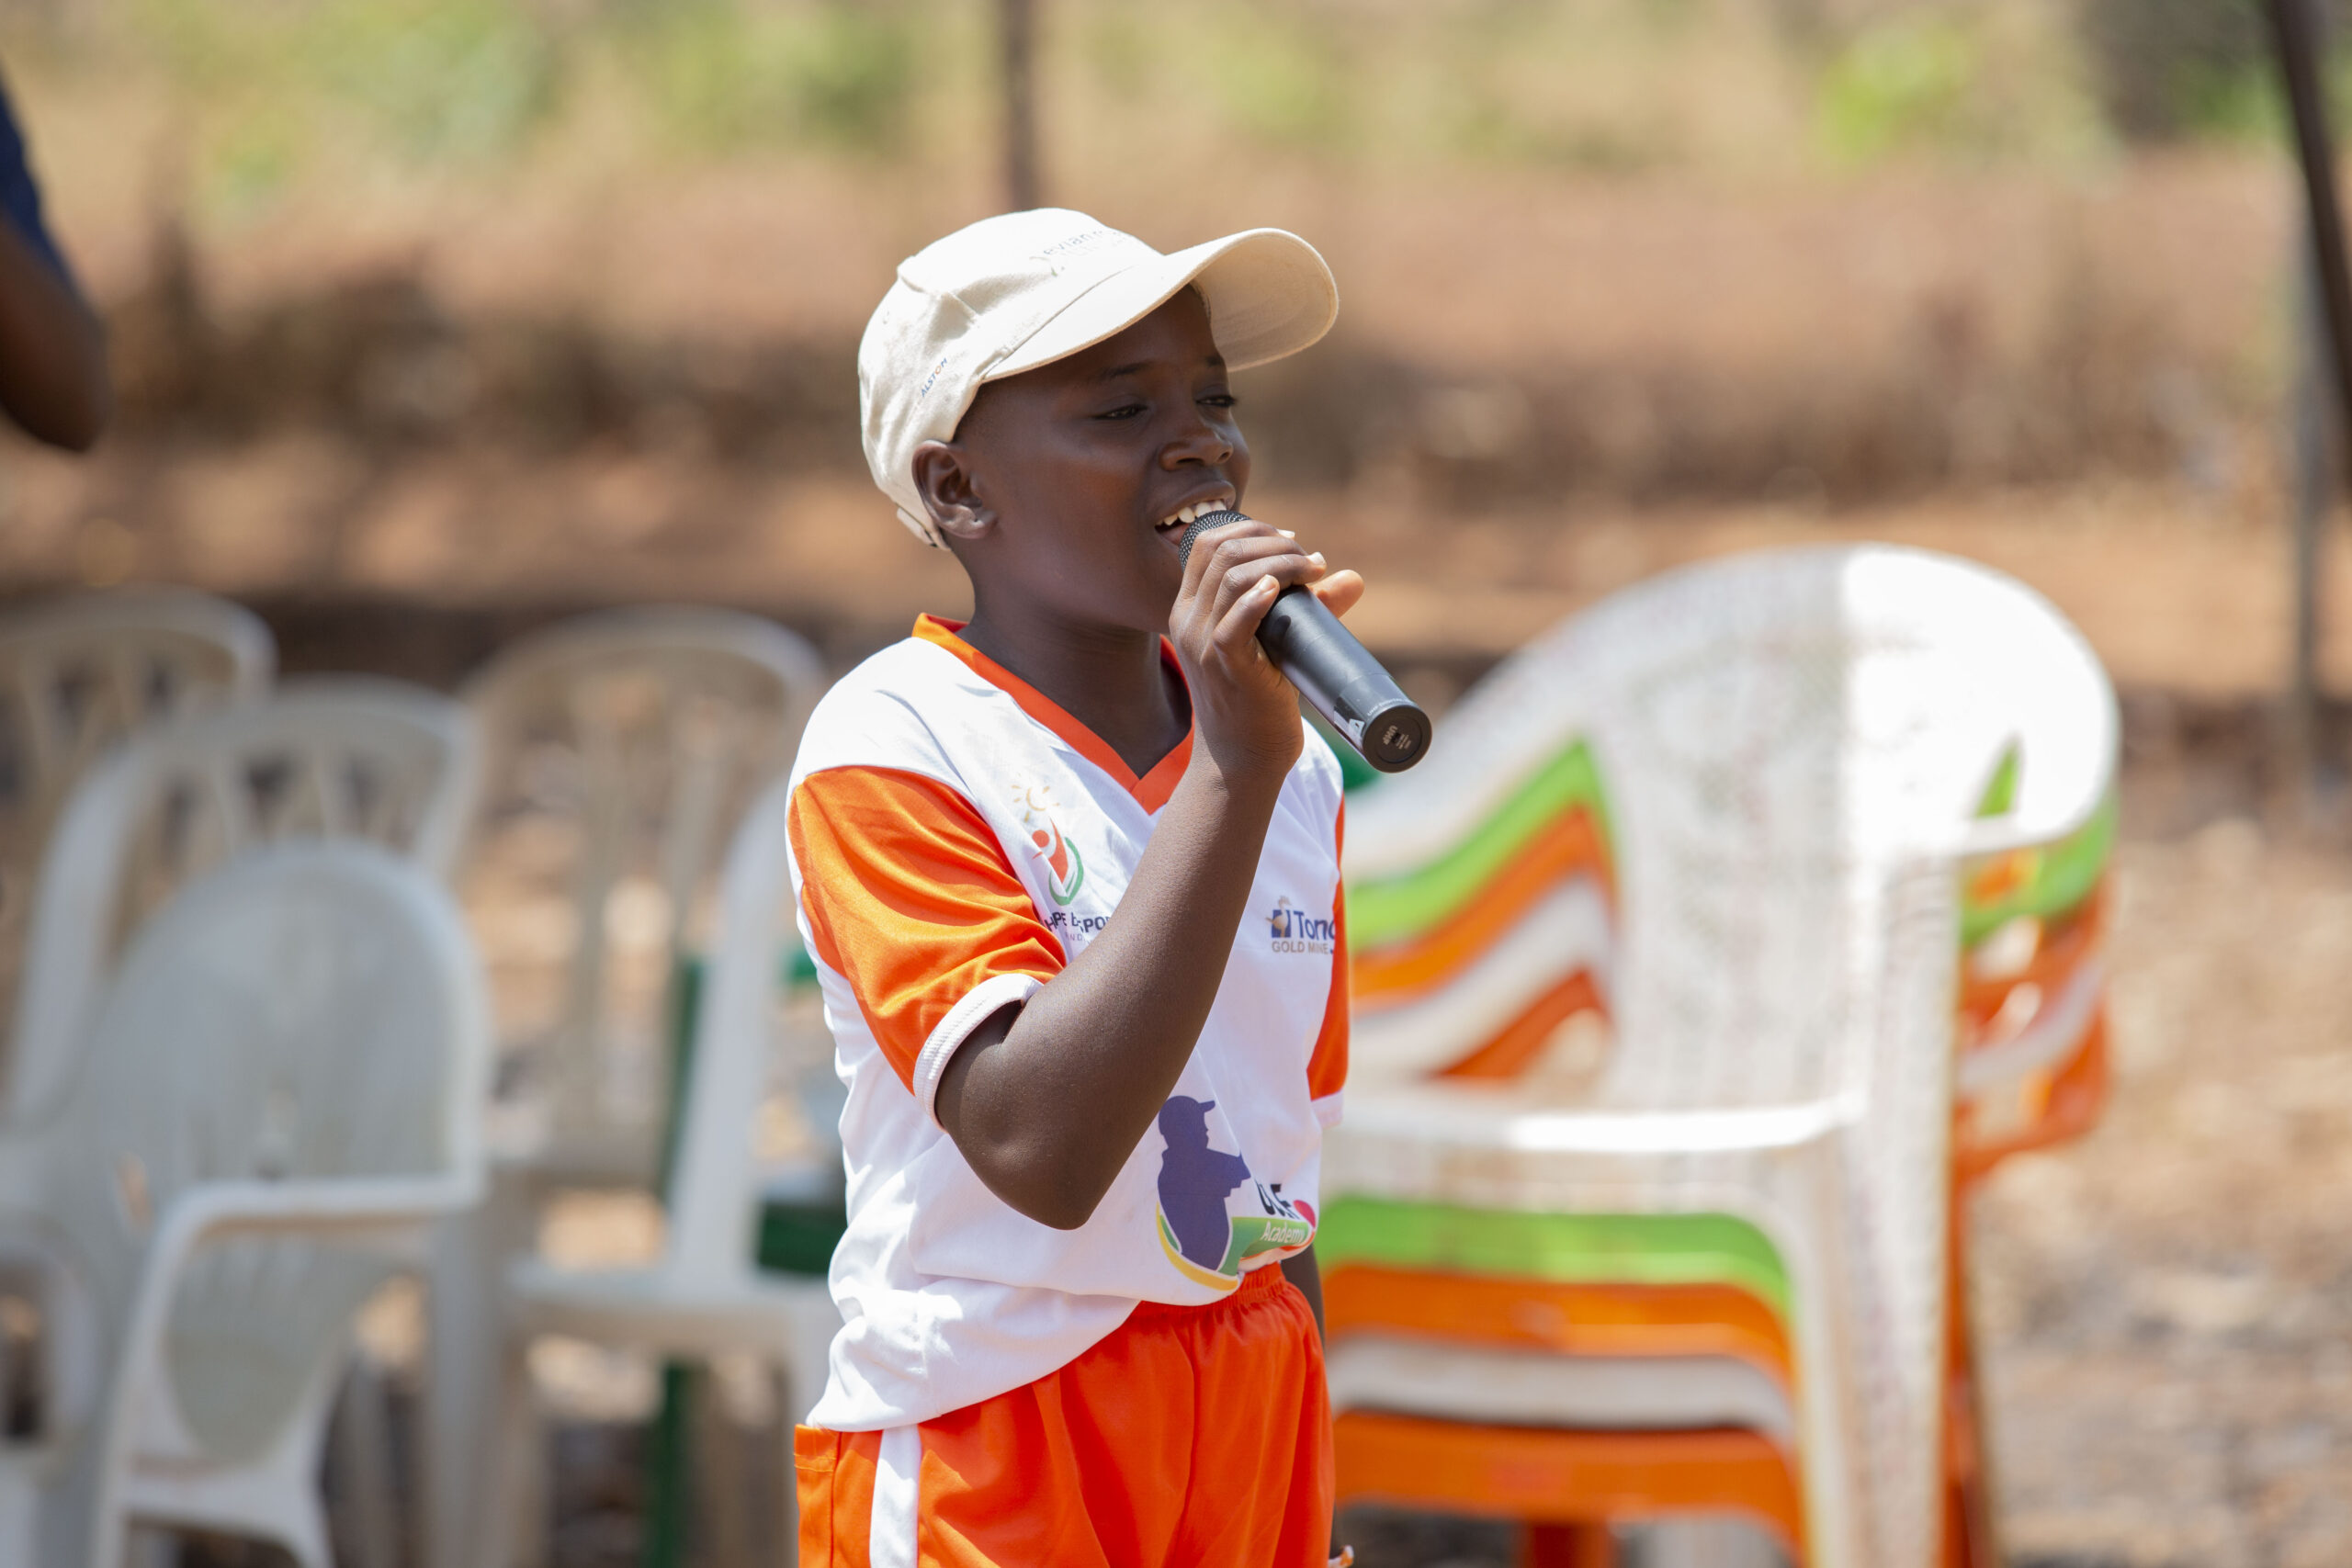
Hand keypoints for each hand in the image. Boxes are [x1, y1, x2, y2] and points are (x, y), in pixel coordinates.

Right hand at [1168, 516, 1363, 782]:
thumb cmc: (1258, 701)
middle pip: (1222, 550)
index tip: (1292, 541)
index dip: (1252, 529)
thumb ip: (1308, 609)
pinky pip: (1233, 623)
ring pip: (1232, 577)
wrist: (1242, 759)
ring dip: (1281, 563)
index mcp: (1190, 608)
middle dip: (1274, 542)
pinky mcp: (1224, 667)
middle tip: (1311, 559)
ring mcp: (1202, 644)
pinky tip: (1279, 590)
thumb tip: (1353, 578)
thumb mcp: (1276, 645)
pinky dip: (1257, 598)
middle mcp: (1188, 620)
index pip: (1207, 543)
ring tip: (1313, 572)